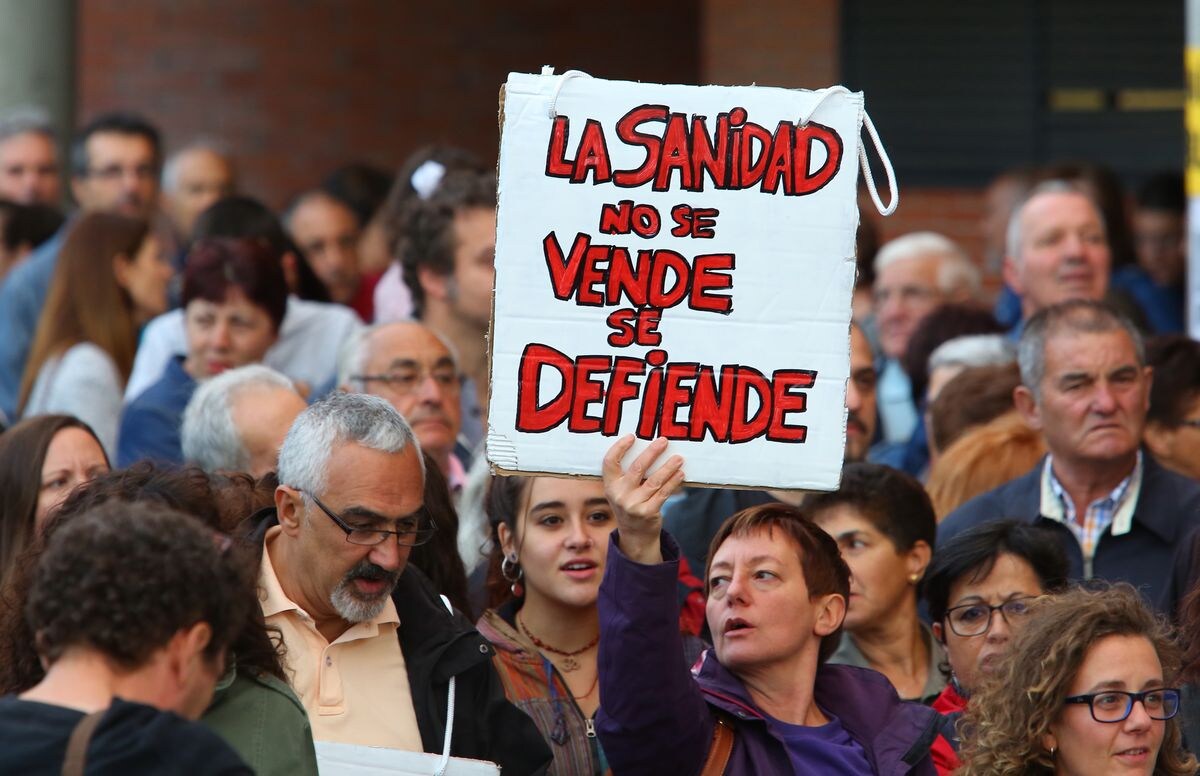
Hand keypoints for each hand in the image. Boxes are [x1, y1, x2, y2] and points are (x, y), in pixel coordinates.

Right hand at [602, 435, 684, 563]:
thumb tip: (649, 447)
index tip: (632, 436)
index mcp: (610, 485)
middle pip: (637, 468)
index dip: (619, 448)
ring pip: (654, 481)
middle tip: (664, 441)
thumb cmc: (630, 504)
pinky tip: (680, 473)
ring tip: (679, 458)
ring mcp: (633, 505)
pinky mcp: (648, 513)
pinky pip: (663, 493)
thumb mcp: (621, 491)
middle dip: (652, 452)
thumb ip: (627, 474)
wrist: (635, 535)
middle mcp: (619, 495)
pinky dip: (673, 482)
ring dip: (668, 467)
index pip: (610, 462)